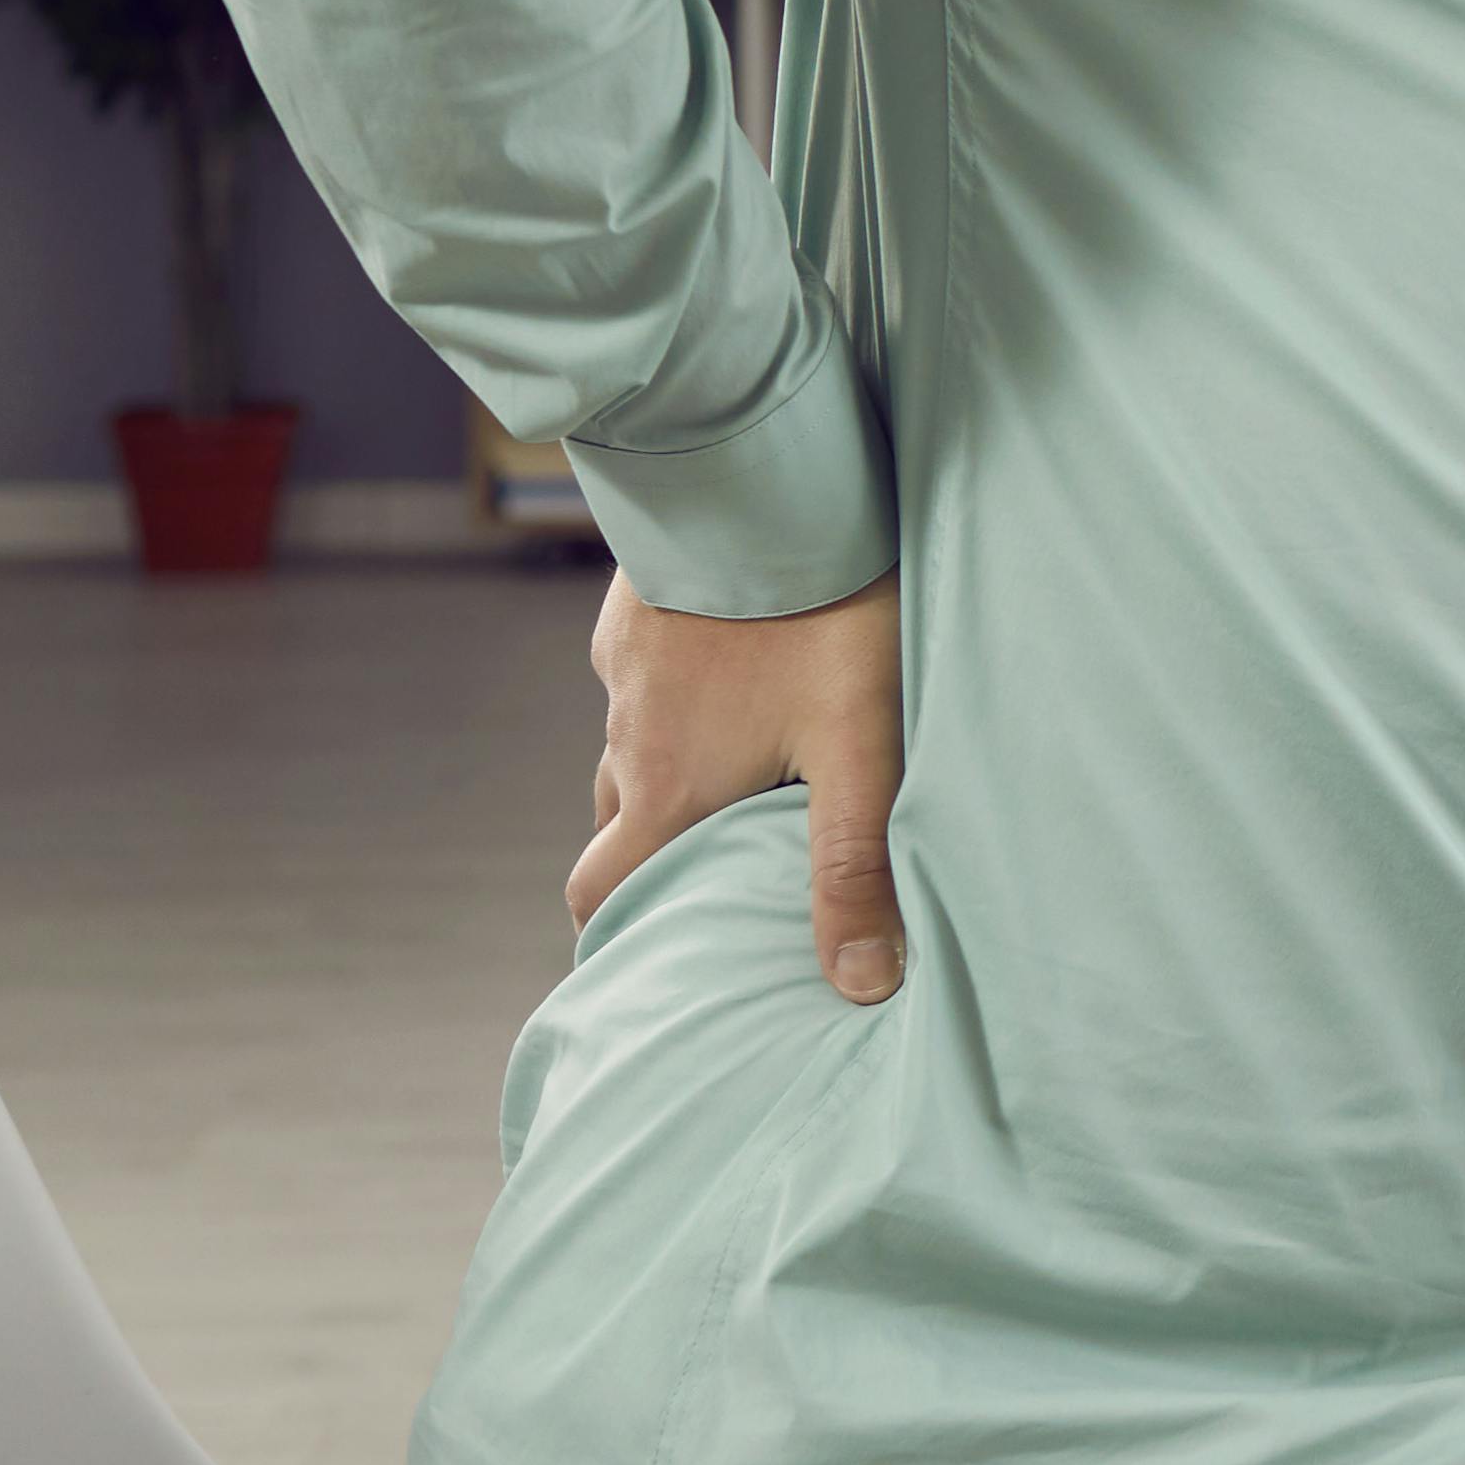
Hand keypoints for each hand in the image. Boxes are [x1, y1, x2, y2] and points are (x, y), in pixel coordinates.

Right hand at [569, 570, 905, 997]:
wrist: (760, 477)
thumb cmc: (820, 614)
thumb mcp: (858, 748)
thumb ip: (856, 866)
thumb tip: (861, 987)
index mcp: (667, 791)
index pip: (602, 896)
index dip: (618, 937)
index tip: (648, 960)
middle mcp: (628, 739)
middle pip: (615, 831)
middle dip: (648, 864)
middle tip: (706, 880)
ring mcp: (625, 670)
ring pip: (632, 751)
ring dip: (668, 779)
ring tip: (737, 785)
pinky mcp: (638, 612)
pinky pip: (645, 679)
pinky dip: (676, 703)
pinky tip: (736, 682)